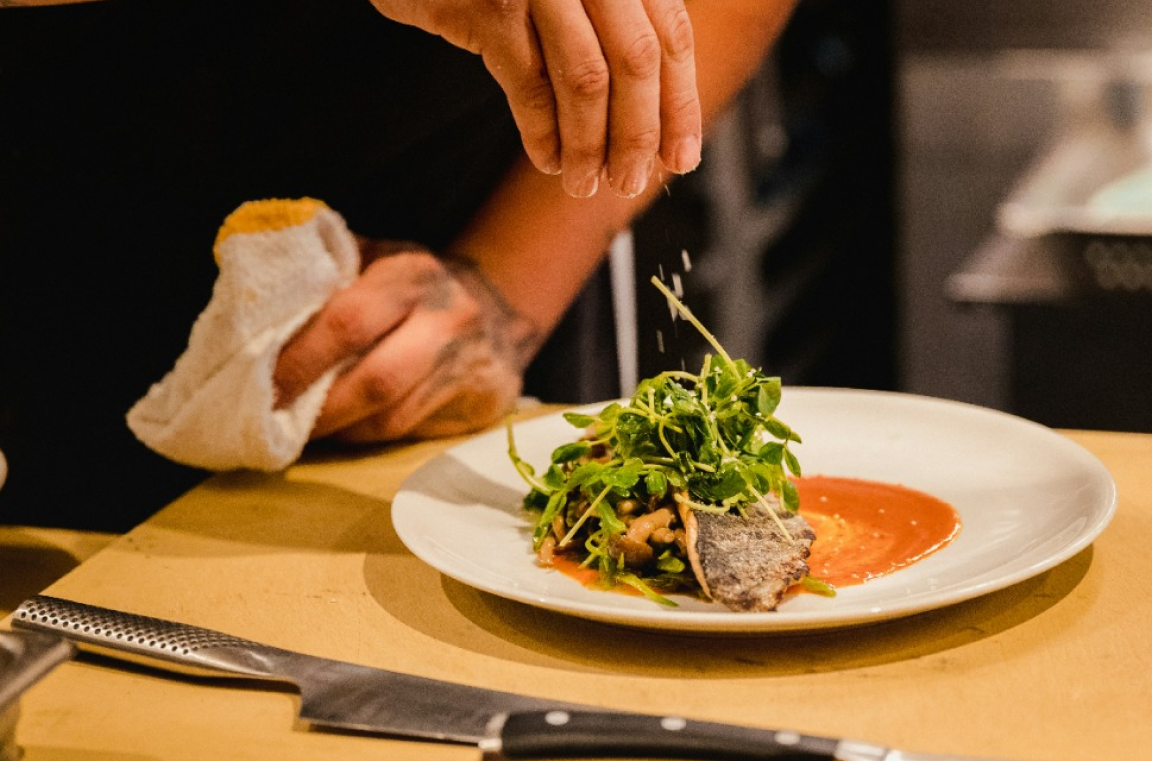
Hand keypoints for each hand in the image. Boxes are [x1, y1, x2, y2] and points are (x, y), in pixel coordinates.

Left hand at [273, 241, 541, 440]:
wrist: (501, 309)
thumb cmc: (415, 286)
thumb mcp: (376, 258)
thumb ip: (325, 274)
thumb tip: (249, 304)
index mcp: (412, 274)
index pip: (349, 322)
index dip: (300, 361)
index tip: (261, 386)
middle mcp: (448, 319)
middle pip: (376, 380)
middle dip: (318, 411)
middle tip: (273, 424)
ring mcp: (470, 366)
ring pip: (392, 419)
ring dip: (339, 431)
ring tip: (299, 433)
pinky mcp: (483, 406)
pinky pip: (412, 433)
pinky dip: (367, 438)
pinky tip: (343, 431)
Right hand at [365, 0, 701, 197]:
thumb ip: (613, 28)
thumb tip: (654, 123)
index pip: (670, 34)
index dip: (679, 103)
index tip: (681, 158)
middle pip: (636, 60)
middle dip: (637, 134)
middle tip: (630, 182)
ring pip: (585, 79)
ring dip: (590, 145)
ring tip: (584, 183)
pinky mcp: (490, 6)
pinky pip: (529, 84)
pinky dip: (543, 132)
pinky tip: (547, 160)